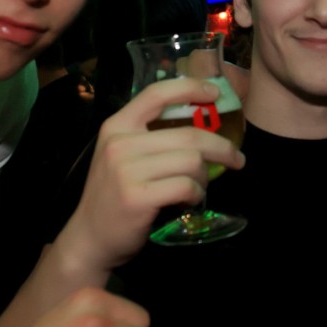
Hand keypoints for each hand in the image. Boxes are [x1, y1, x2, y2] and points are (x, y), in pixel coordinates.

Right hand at [54, 77, 245, 272]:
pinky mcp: (137, 197)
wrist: (90, 238)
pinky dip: (196, 193)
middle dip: (221, 147)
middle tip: (236, 158)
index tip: (215, 94)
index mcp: (117, 126)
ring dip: (204, 176)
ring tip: (199, 186)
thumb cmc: (114, 197)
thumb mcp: (121, 157)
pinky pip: (185, 186)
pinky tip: (190, 200)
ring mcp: (127, 170)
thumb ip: (149, 137)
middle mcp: (120, 143)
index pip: (157, 94)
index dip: (190, 88)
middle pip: (188, 135)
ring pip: (191, 161)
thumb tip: (200, 124)